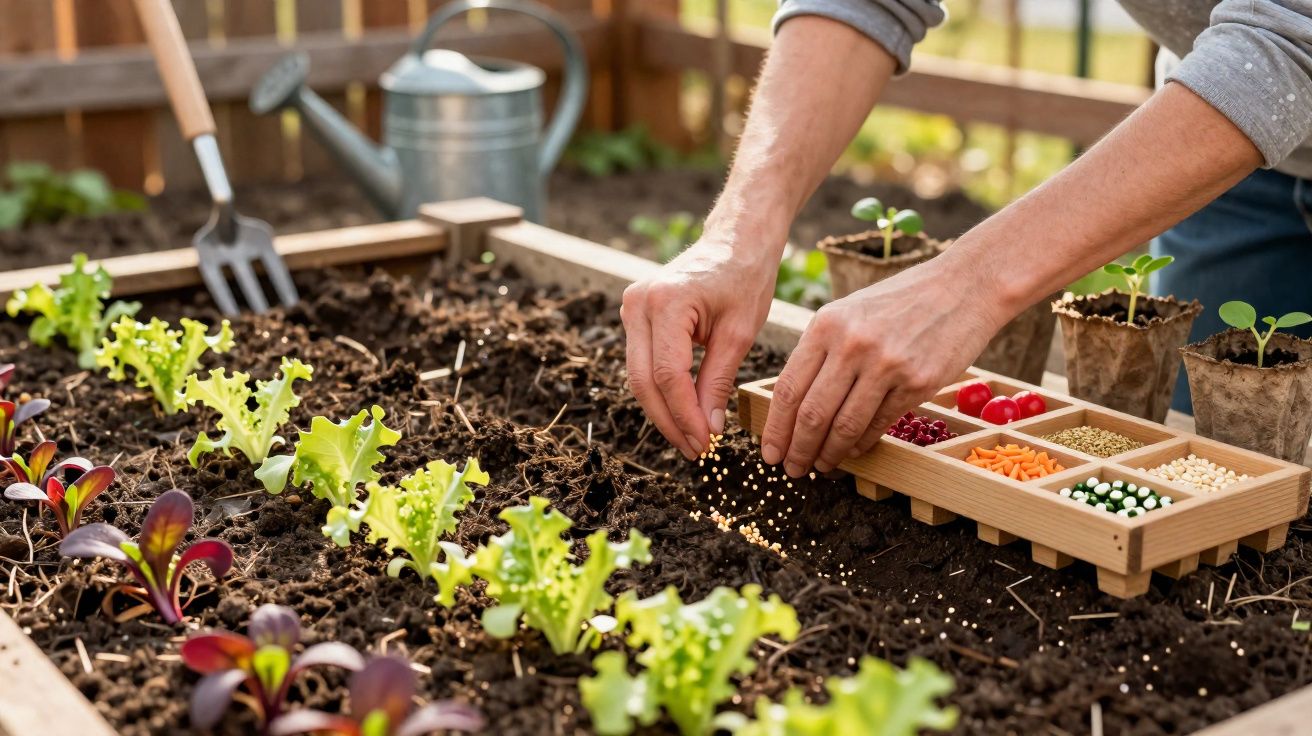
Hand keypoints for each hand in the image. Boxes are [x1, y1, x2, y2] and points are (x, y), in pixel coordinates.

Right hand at [622, 236, 778, 459]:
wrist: (735, 240)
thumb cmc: (744, 277)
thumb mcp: (739, 333)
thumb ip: (719, 382)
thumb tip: (709, 429)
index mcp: (666, 301)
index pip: (668, 375)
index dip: (685, 415)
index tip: (706, 444)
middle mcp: (638, 303)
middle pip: (644, 380)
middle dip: (670, 421)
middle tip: (696, 450)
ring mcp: (631, 307)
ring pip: (639, 375)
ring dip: (663, 410)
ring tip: (691, 438)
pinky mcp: (634, 314)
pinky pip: (642, 362)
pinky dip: (661, 390)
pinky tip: (682, 412)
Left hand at [760, 253, 1007, 476]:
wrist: (962, 287)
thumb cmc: (900, 302)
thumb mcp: (849, 312)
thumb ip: (821, 351)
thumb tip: (794, 403)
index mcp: (826, 325)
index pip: (788, 388)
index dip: (776, 428)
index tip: (769, 451)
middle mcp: (852, 345)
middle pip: (812, 414)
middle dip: (798, 449)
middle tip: (793, 469)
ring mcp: (886, 365)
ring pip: (845, 426)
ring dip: (830, 454)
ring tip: (822, 466)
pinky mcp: (917, 383)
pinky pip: (879, 424)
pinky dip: (862, 443)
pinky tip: (853, 451)